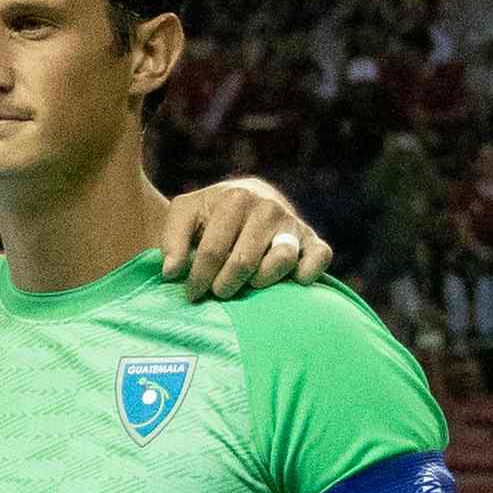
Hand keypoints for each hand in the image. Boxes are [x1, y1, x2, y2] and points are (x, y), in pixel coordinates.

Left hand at [157, 180, 330, 301]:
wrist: (244, 200)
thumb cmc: (209, 214)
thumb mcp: (184, 214)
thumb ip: (172, 240)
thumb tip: (172, 272)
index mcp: (236, 199)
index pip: (213, 251)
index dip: (198, 278)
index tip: (191, 293)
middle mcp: (268, 208)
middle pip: (244, 261)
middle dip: (225, 285)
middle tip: (217, 292)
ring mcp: (292, 223)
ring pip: (282, 259)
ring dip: (261, 281)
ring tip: (248, 284)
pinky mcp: (312, 239)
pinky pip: (320, 256)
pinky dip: (309, 271)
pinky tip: (292, 282)